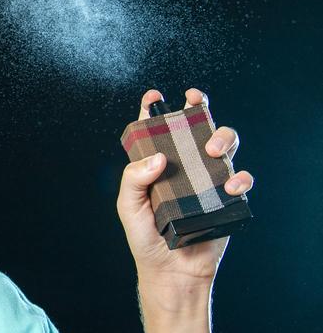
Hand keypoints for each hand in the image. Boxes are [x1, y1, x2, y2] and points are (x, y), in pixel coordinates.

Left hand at [116, 88, 253, 330]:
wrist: (171, 272)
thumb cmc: (145, 237)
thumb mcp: (129, 206)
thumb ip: (134, 179)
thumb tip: (158, 157)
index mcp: (157, 163)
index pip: (157, 129)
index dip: (155, 108)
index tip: (153, 96)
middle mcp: (184, 166)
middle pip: (196, 126)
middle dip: (198, 107)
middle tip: (194, 104)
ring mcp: (207, 179)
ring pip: (224, 143)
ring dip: (222, 137)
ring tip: (211, 150)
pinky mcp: (226, 198)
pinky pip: (240, 179)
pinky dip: (239, 178)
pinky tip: (229, 186)